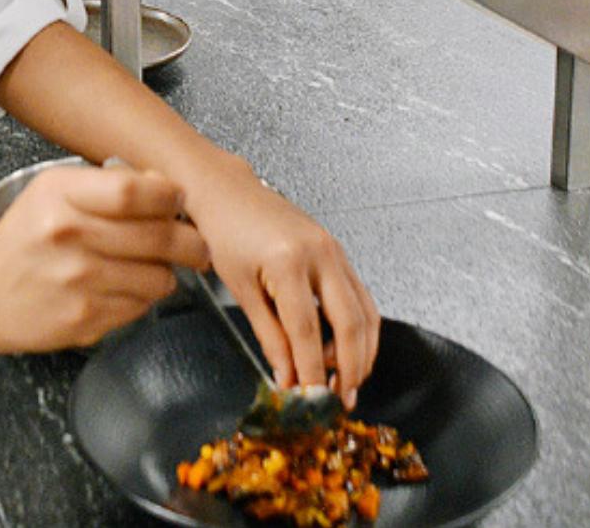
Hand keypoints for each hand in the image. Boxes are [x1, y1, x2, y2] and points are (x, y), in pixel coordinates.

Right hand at [0, 165, 207, 352]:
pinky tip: (119, 289)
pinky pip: (140, 307)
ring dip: (165, 274)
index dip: (170, 196)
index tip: (176, 202)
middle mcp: (70, 237)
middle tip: (195, 245)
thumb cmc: (22, 238)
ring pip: (160, 279)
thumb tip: (165, 188)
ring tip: (145, 267)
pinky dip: (140, 299)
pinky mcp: (85, 321)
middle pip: (161, 237)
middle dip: (191, 243)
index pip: (137, 191)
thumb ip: (108, 184)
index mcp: (62, 196)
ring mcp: (79, 283)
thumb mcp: (52, 190)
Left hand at [183, 157, 379, 407]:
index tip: (310, 398)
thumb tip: (286, 376)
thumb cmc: (224, 230)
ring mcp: (334, 250)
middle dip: (350, 367)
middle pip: (350, 324)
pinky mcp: (338, 251)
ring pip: (365, 311)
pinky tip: (349, 349)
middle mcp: (320, 254)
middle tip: (342, 398)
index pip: (306, 331)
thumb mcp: (239, 287)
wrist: (227, 190)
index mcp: (288, 263)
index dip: (311, 371)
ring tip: (348, 381)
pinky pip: (360, 296)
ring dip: (362, 352)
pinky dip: (361, 327)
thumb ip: (268, 335)